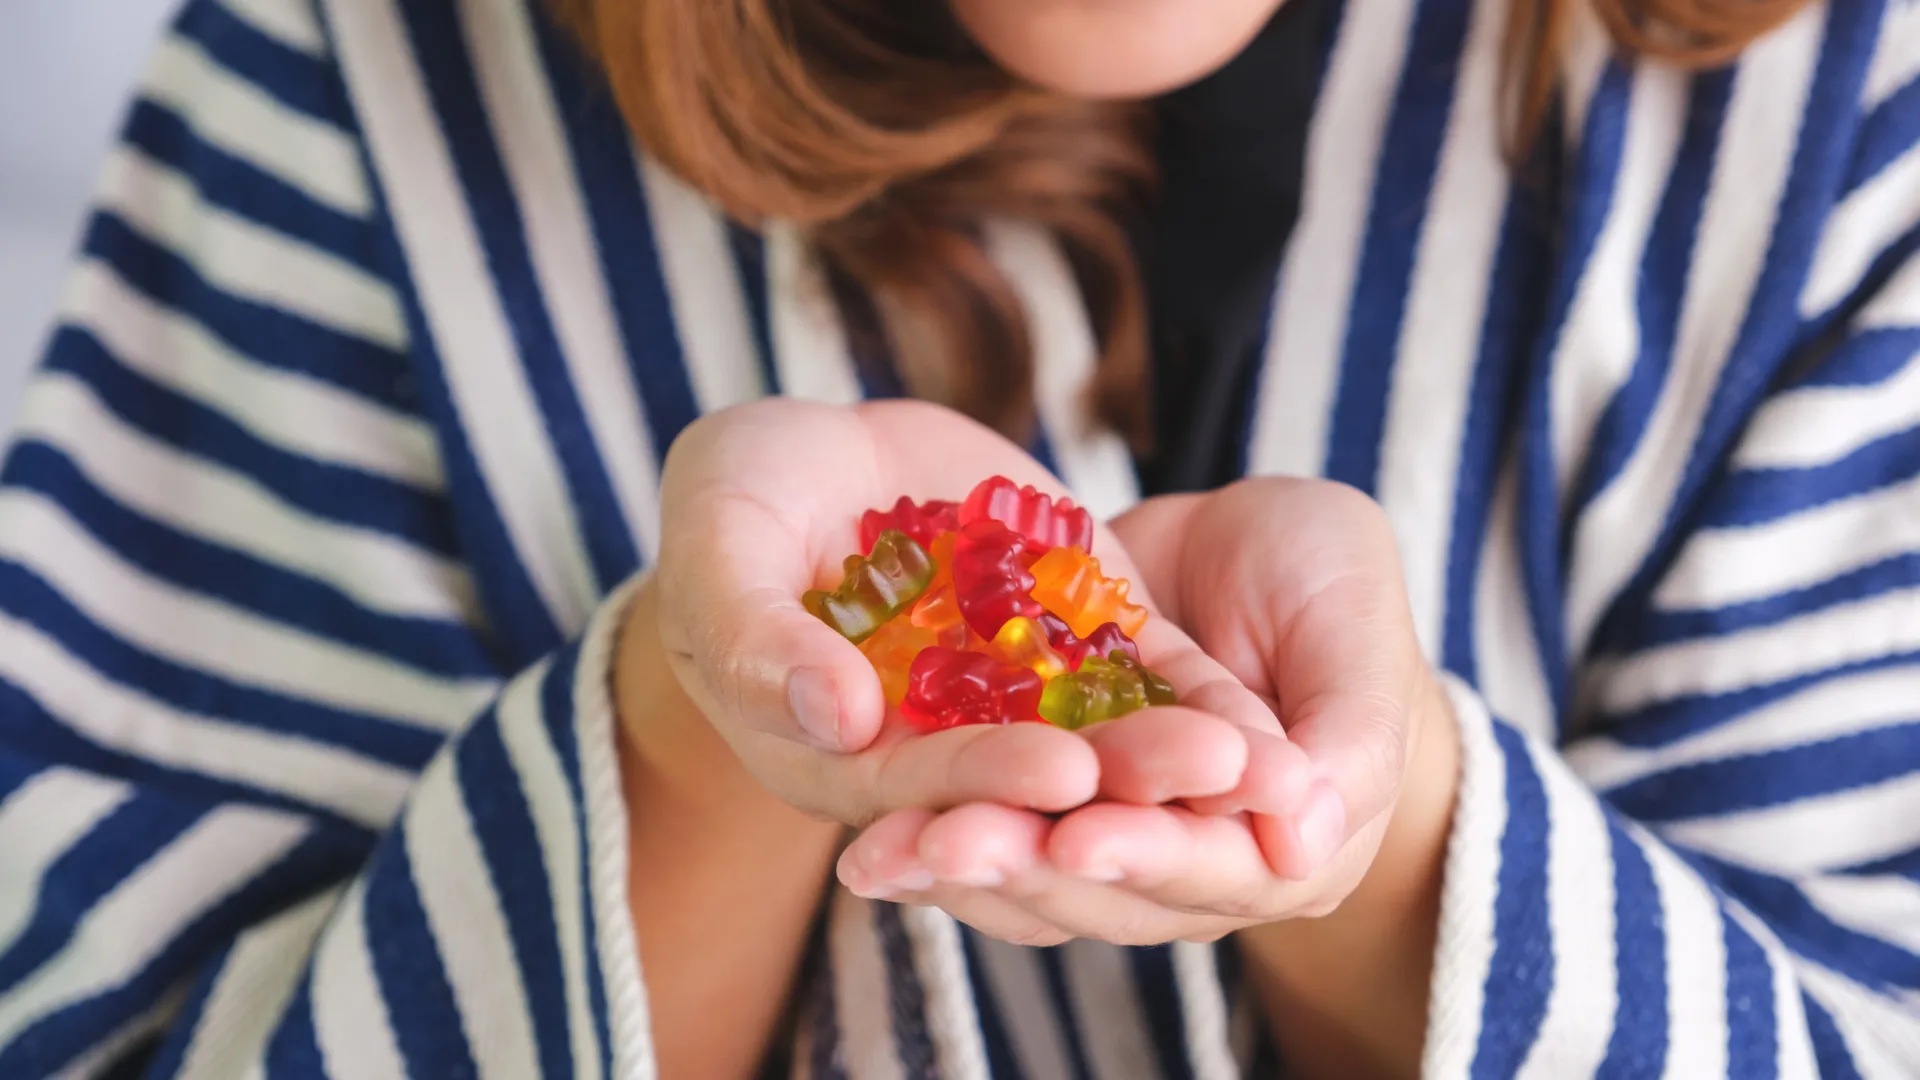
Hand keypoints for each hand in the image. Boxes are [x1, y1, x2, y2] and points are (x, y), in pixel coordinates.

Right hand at [627, 399, 1291, 835]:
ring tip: (1259, 765)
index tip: (1057, 775)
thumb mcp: (717, 544)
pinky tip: (1271, 728)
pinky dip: (1202, 705)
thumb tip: (829, 718)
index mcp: (837, 757)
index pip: (913, 786)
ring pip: (1101, 746)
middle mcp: (937, 748)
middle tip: (1198, 778)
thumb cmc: (731, 501)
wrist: (808, 455)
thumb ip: (754, 635)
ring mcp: (1016, 699)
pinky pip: (1144, 681)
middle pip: (1026, 787)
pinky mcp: (1075, 642)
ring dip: (1179, 762)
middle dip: (1114, 789)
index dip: (983, 782)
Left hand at [834, 478, 1456, 950]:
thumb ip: (1348, 738)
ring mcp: (1110, 832)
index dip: (1144, 853)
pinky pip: (985, 818)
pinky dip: (929, 824)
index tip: (1080, 836)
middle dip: (1023, 865)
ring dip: (959, 863)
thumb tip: (1306, 841)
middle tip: (947, 846)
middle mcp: (1189, 866)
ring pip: (1029, 870)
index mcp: (1284, 849)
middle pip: (1099, 885)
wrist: (1263, 538)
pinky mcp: (1048, 793)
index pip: (1209, 868)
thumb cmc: (1335, 582)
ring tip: (881, 854)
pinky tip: (863, 836)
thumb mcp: (1353, 630)